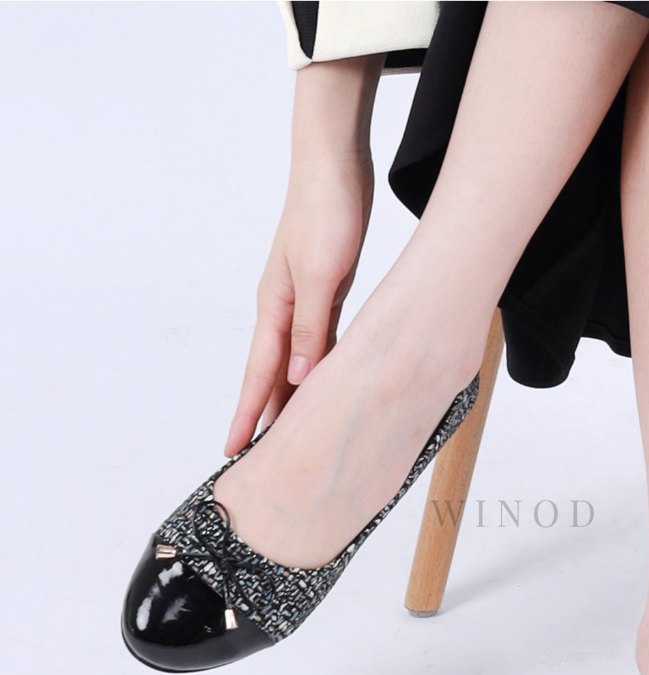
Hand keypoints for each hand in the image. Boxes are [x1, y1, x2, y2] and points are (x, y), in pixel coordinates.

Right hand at [224, 56, 382, 456]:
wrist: (334, 165)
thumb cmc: (327, 211)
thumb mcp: (323, 273)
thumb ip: (312, 327)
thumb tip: (297, 378)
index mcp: (276, 306)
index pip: (259, 374)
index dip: (248, 414)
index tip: (234, 450)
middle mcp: (284, 308)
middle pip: (271, 374)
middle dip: (262, 415)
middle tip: (258, 456)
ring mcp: (302, 300)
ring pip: (295, 362)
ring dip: (290, 396)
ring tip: (288, 431)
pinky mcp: (324, 291)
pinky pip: (318, 343)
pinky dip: (316, 368)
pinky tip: (322, 383)